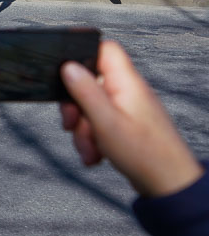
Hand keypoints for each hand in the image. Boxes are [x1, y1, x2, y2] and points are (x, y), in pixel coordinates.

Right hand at [60, 41, 202, 197]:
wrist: (169, 184)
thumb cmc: (145, 155)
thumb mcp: (105, 122)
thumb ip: (85, 92)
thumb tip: (68, 66)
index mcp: (126, 83)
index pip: (105, 50)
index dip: (82, 56)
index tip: (65, 76)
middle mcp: (128, 92)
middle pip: (90, 82)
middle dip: (76, 106)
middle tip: (72, 123)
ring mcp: (127, 108)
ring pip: (92, 107)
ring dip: (83, 129)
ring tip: (90, 149)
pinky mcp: (126, 124)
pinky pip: (100, 122)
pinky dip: (93, 138)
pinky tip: (96, 154)